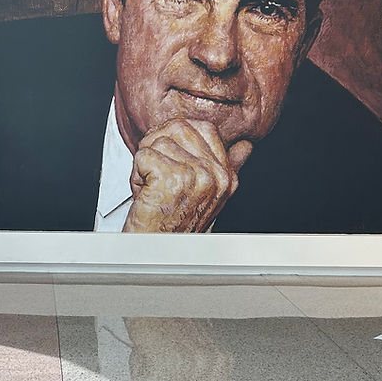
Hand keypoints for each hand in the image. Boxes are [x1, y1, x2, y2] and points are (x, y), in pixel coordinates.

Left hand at [123, 120, 252, 233]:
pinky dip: (136, 173)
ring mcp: (197, 176)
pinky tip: (147, 191)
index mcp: (226, 176)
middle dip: (158, 146)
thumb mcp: (207, 194)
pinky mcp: (173, 177)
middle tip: (156, 173)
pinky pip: (144, 155)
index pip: (206, 128)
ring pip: (158, 141)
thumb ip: (226, 166)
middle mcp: (216, 175)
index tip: (169, 155)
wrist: (157, 251)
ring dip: (145, 163)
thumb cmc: (175, 226)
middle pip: (179, 128)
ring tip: (153, 187)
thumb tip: (245, 146)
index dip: (177, 135)